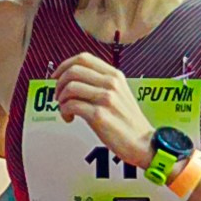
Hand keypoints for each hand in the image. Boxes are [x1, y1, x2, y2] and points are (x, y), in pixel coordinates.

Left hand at [51, 49, 156, 169]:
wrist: (143, 143)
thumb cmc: (128, 122)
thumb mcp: (120, 93)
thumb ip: (101, 83)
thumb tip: (73, 80)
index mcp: (114, 75)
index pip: (83, 58)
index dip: (64, 65)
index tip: (57, 77)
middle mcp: (110, 83)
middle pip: (73, 71)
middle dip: (59, 83)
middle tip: (58, 96)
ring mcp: (106, 98)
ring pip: (70, 87)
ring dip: (61, 99)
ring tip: (65, 109)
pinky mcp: (99, 115)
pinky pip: (71, 105)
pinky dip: (64, 111)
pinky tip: (69, 118)